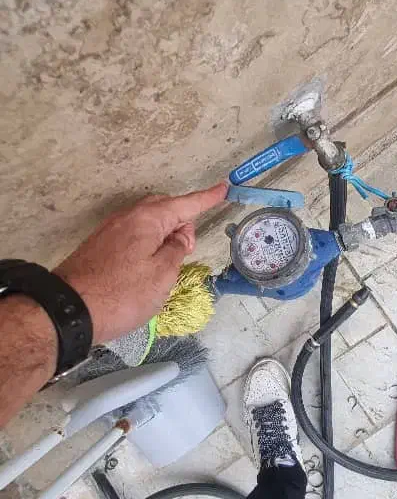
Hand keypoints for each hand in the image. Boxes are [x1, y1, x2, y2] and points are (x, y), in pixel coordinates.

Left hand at [55, 183, 227, 343]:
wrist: (71, 310)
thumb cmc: (122, 294)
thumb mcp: (162, 275)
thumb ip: (177, 250)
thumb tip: (181, 236)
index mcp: (147, 219)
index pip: (185, 204)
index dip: (206, 198)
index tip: (223, 188)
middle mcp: (127, 218)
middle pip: (163, 208)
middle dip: (182, 220)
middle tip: (188, 248)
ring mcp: (110, 230)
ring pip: (146, 222)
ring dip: (164, 234)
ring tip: (169, 261)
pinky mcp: (100, 245)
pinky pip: (132, 233)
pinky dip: (147, 241)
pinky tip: (147, 264)